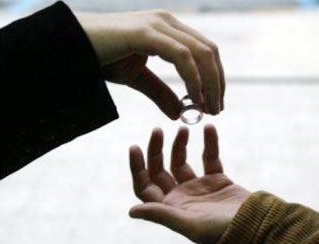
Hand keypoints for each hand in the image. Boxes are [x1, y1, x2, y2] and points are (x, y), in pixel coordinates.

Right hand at [76, 10, 224, 117]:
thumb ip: (160, 93)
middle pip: (210, 51)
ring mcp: (159, 24)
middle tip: (217, 110)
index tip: (215, 103)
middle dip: (217, 82)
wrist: (72, 47)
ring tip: (210, 109)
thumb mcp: (138, 79)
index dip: (215, 78)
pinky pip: (182, 56)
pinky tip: (195, 100)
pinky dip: (193, 79)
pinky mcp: (147, 32)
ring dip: (210, 83)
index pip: (205, 51)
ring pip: (201, 53)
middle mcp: (168, 22)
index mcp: (169, 29)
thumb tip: (178, 113)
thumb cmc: (103, 59)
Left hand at [129, 124, 249, 242]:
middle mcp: (181, 196)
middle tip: (157, 130)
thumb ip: (161, 215)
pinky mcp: (217, 180)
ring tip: (182, 128)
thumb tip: (131, 211)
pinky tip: (209, 129)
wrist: (258, 226)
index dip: (137, 168)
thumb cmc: (222, 231)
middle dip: (156, 149)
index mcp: (170, 207)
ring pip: (181, 161)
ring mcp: (198, 187)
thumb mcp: (190, 224)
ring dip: (179, 144)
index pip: (145, 185)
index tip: (134, 146)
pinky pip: (209, 157)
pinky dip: (210, 143)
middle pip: (160, 169)